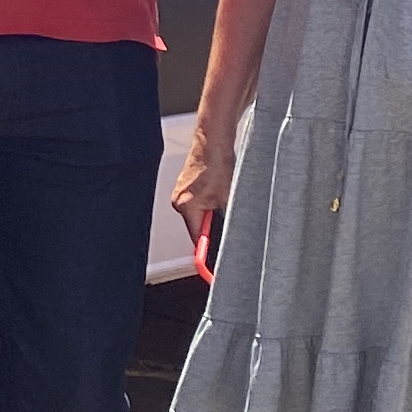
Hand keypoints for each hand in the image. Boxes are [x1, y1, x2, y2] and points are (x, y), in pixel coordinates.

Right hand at [169, 124, 232, 244]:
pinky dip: (209, 203)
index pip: (195, 239)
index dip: (205, 252)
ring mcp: (181, 194)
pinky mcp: (186, 187)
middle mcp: (179, 201)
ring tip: (222, 198)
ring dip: (211, 213)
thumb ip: (227, 219)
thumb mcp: (228, 197)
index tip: (209, 268)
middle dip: (211, 228)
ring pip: (198, 215)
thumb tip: (232, 236)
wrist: (212, 142)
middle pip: (196, 228)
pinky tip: (218, 192)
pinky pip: (197, 204)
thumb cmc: (217, 165)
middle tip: (226, 218)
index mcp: (186, 206)